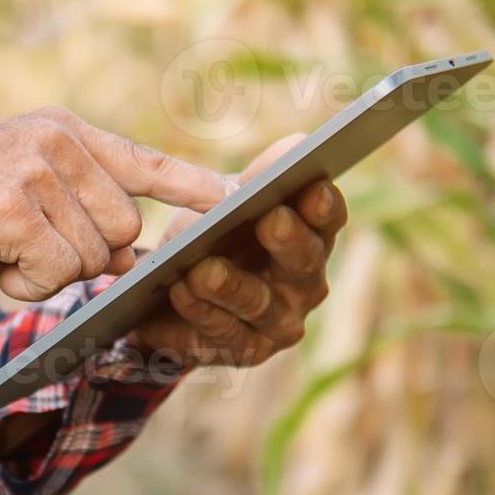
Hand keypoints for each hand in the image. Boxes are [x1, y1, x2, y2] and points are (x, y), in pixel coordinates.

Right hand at [0, 107, 231, 300]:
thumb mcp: (23, 191)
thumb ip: (82, 209)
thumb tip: (135, 257)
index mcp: (63, 131)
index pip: (145, 160)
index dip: (195, 186)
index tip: (243, 198)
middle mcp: (55, 141)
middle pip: (125, 229)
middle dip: (85, 257)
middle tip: (27, 247)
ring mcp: (34, 170)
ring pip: (93, 257)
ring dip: (50, 274)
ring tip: (2, 250)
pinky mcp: (11, 206)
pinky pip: (56, 272)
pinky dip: (25, 285)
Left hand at [128, 133, 344, 367]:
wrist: (167, 294)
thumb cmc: (212, 236)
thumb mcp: (229, 201)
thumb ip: (260, 176)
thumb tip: (297, 144)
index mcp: (311, 238)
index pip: (328, 219)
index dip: (323, 205)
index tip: (312, 186)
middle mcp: (305, 284)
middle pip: (304, 263)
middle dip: (288, 240)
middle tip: (270, 219)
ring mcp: (278, 323)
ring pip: (259, 304)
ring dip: (231, 285)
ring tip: (202, 269)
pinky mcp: (244, 351)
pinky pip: (223, 333)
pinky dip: (199, 311)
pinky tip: (179, 290)